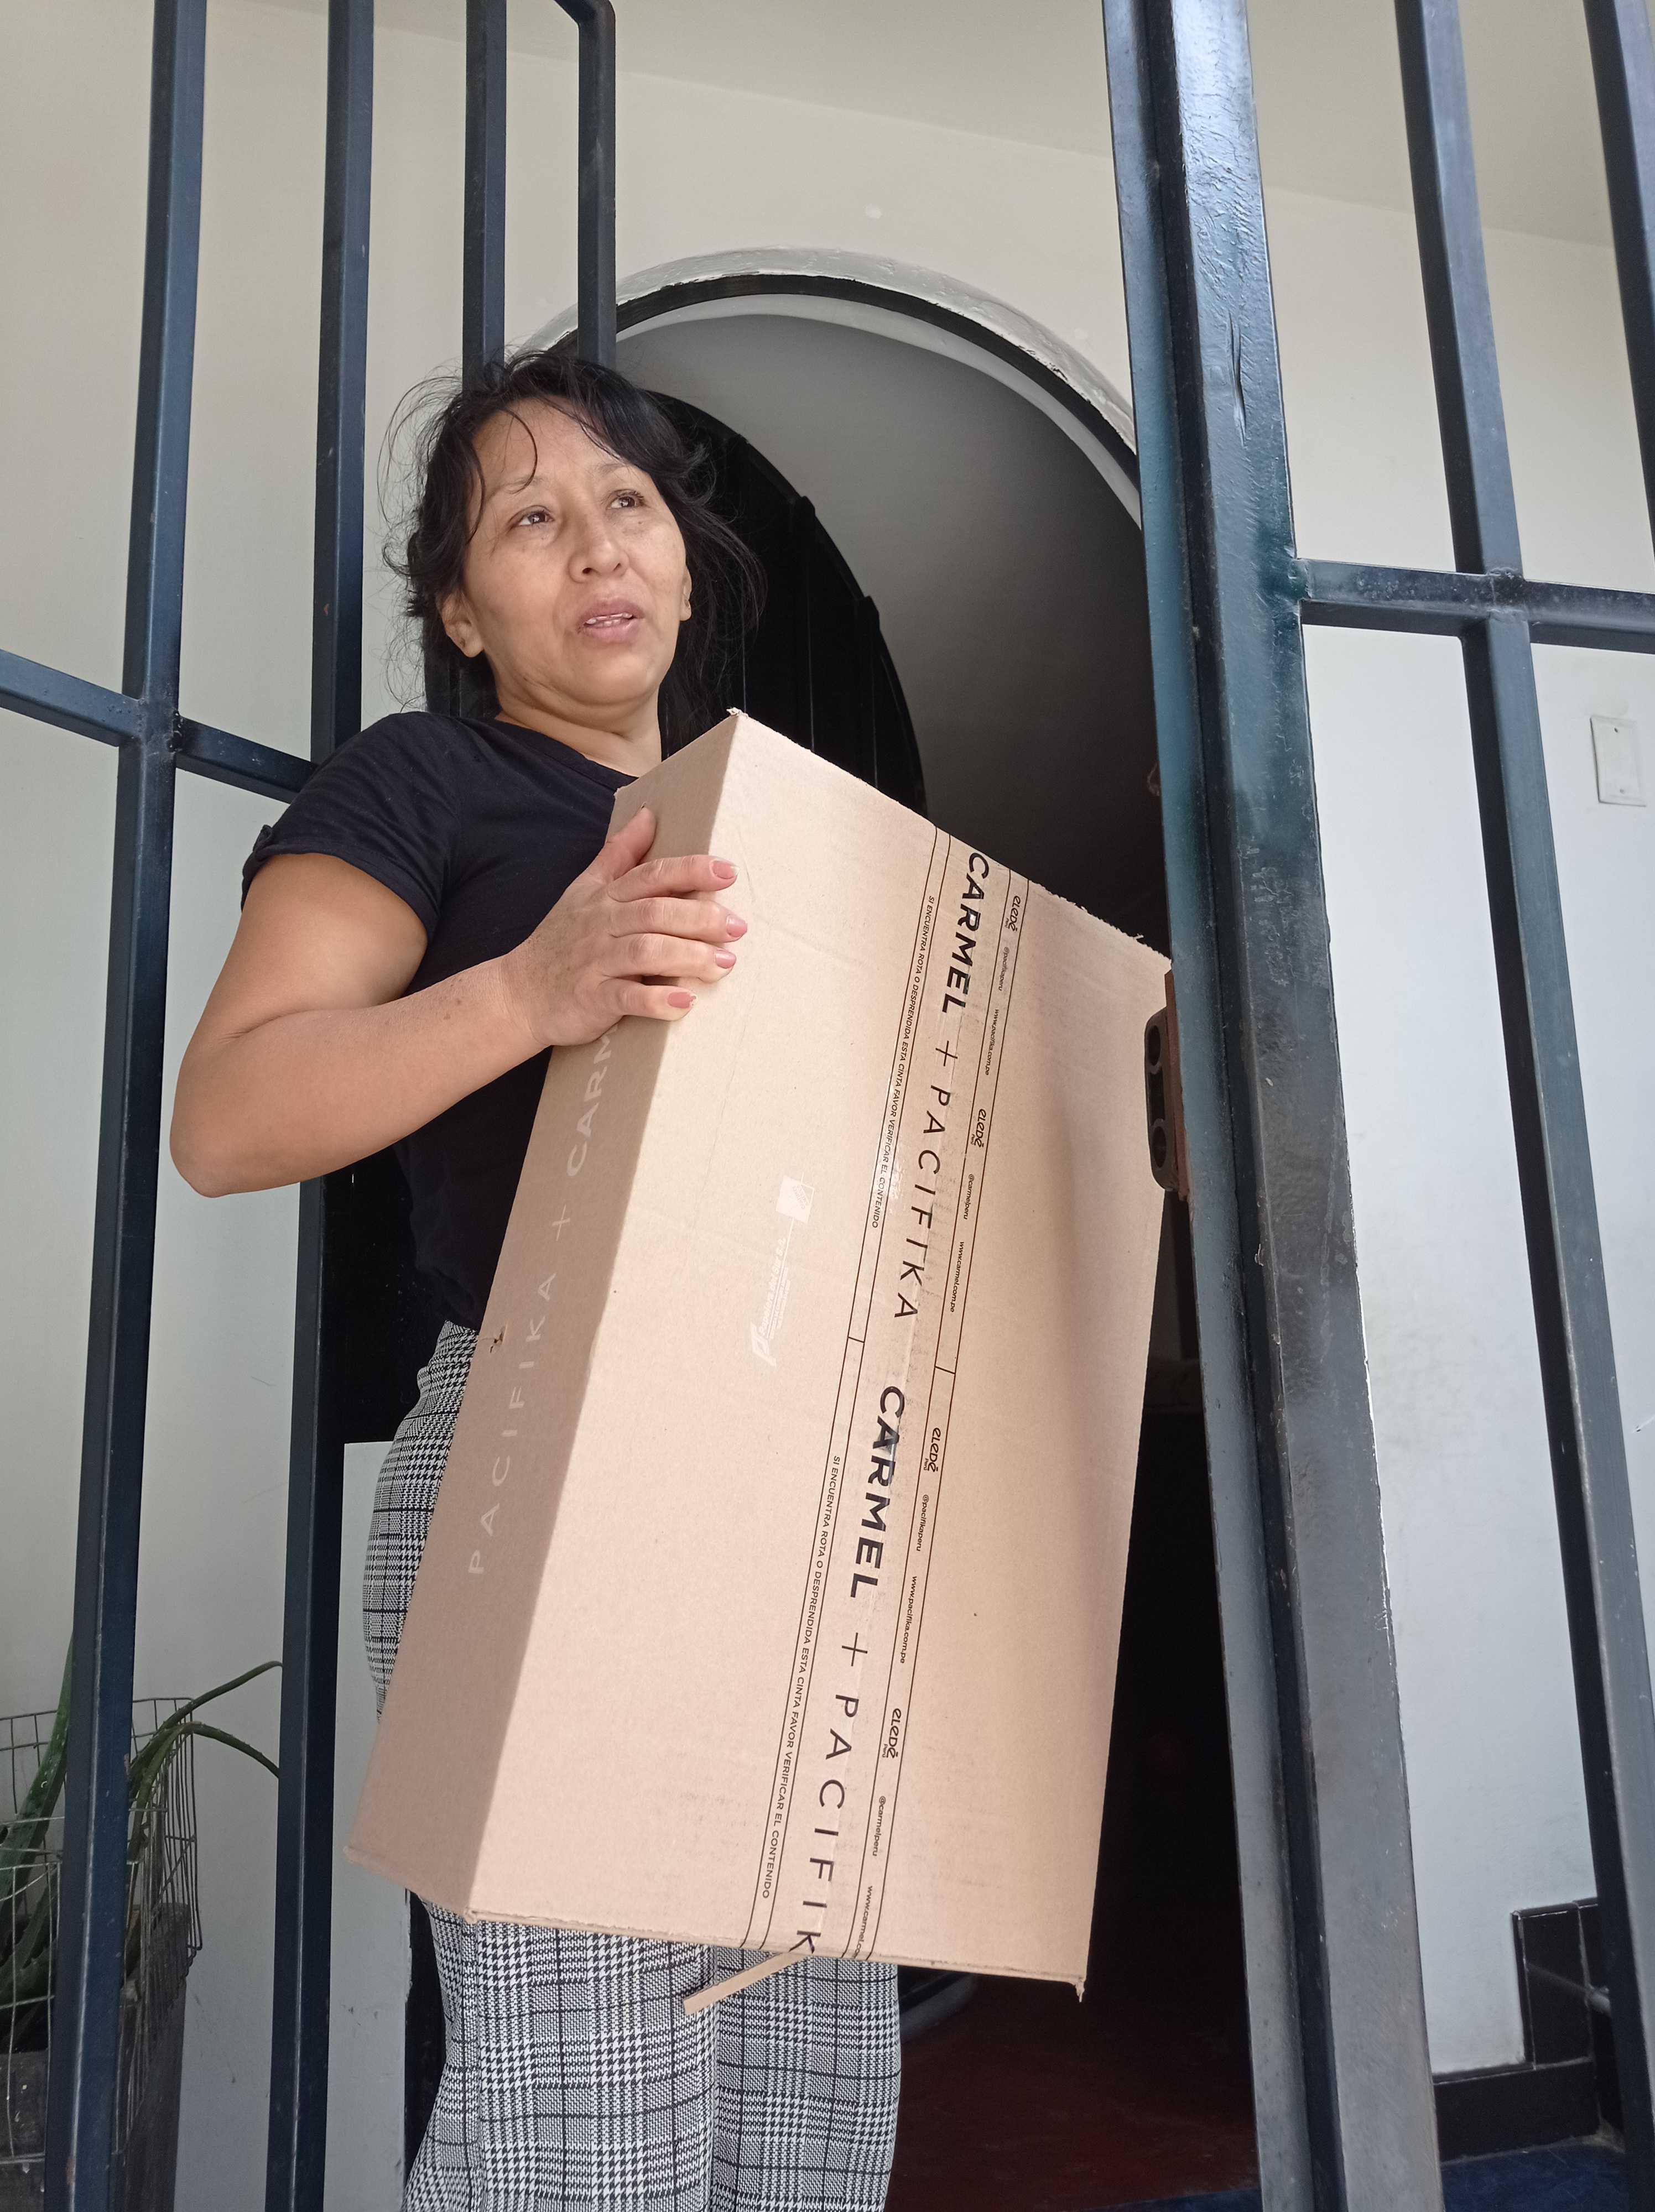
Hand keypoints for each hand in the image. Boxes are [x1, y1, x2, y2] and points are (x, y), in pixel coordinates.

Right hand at [499, 806, 744, 1049]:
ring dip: (687, 956)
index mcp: (606, 897)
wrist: (518, 993)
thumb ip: (619, 854)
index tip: (728, 872)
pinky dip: (656, 1001)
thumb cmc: (561, 940)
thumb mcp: (585, 889)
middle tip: (737, 927)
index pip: (651, 876)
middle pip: (654, 913)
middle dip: (699, 918)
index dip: (690, 871)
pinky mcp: (591, 998)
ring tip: (723, 964)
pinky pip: (626, 998)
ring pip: (645, 952)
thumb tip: (648, 814)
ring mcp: (595, 962)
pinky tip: (685, 1002)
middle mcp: (602, 925)